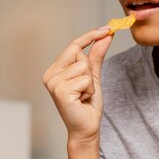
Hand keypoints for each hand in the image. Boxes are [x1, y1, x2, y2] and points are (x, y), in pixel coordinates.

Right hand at [42, 27, 113, 143]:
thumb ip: (97, 56)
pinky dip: (90, 90)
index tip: (108, 28)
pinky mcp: (61, 91)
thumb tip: (106, 35)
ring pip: (83, 66)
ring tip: (84, 96)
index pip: (73, 46)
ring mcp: (54, 83)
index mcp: (55, 70)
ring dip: (90, 82)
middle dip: (89, 70)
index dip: (90, 36)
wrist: (87, 129)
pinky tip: (82, 100)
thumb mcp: (93, 76)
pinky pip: (85, 79)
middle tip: (86, 89)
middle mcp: (50, 75)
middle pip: (79, 54)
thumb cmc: (87, 105)